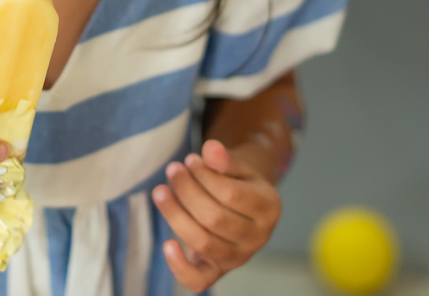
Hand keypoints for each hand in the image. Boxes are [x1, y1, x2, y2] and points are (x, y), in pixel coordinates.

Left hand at [152, 139, 281, 291]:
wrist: (244, 207)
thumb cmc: (238, 182)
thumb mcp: (238, 166)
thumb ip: (224, 159)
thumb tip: (210, 147)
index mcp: (268, 208)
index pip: (230, 194)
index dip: (204, 176)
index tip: (190, 160)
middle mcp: (257, 238)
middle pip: (214, 218)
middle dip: (187, 191)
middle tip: (173, 169)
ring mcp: (238, 258)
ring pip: (203, 242)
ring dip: (175, 215)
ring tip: (160, 191)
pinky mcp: (217, 272)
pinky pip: (198, 281)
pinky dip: (179, 266)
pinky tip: (166, 243)